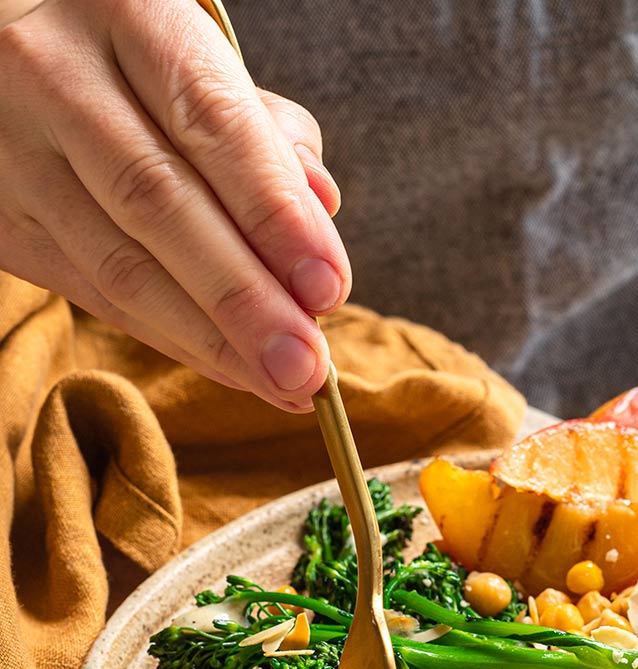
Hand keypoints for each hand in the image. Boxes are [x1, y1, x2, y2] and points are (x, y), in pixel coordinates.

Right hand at [0, 0, 350, 409]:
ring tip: (283, 385)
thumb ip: (260, 128)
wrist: (3, 51)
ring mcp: (12, 147)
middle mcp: (54, 71)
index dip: (274, 213)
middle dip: (244, 299)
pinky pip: (93, 292)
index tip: (328, 287)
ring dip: (211, 340)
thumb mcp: (195, 54)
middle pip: (158, 204)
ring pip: (118, 265)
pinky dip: (171, 339)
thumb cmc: (130, 57)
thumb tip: (320, 209)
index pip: (211, 121)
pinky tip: (230, 368)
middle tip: (307, 365)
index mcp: (126, 9)